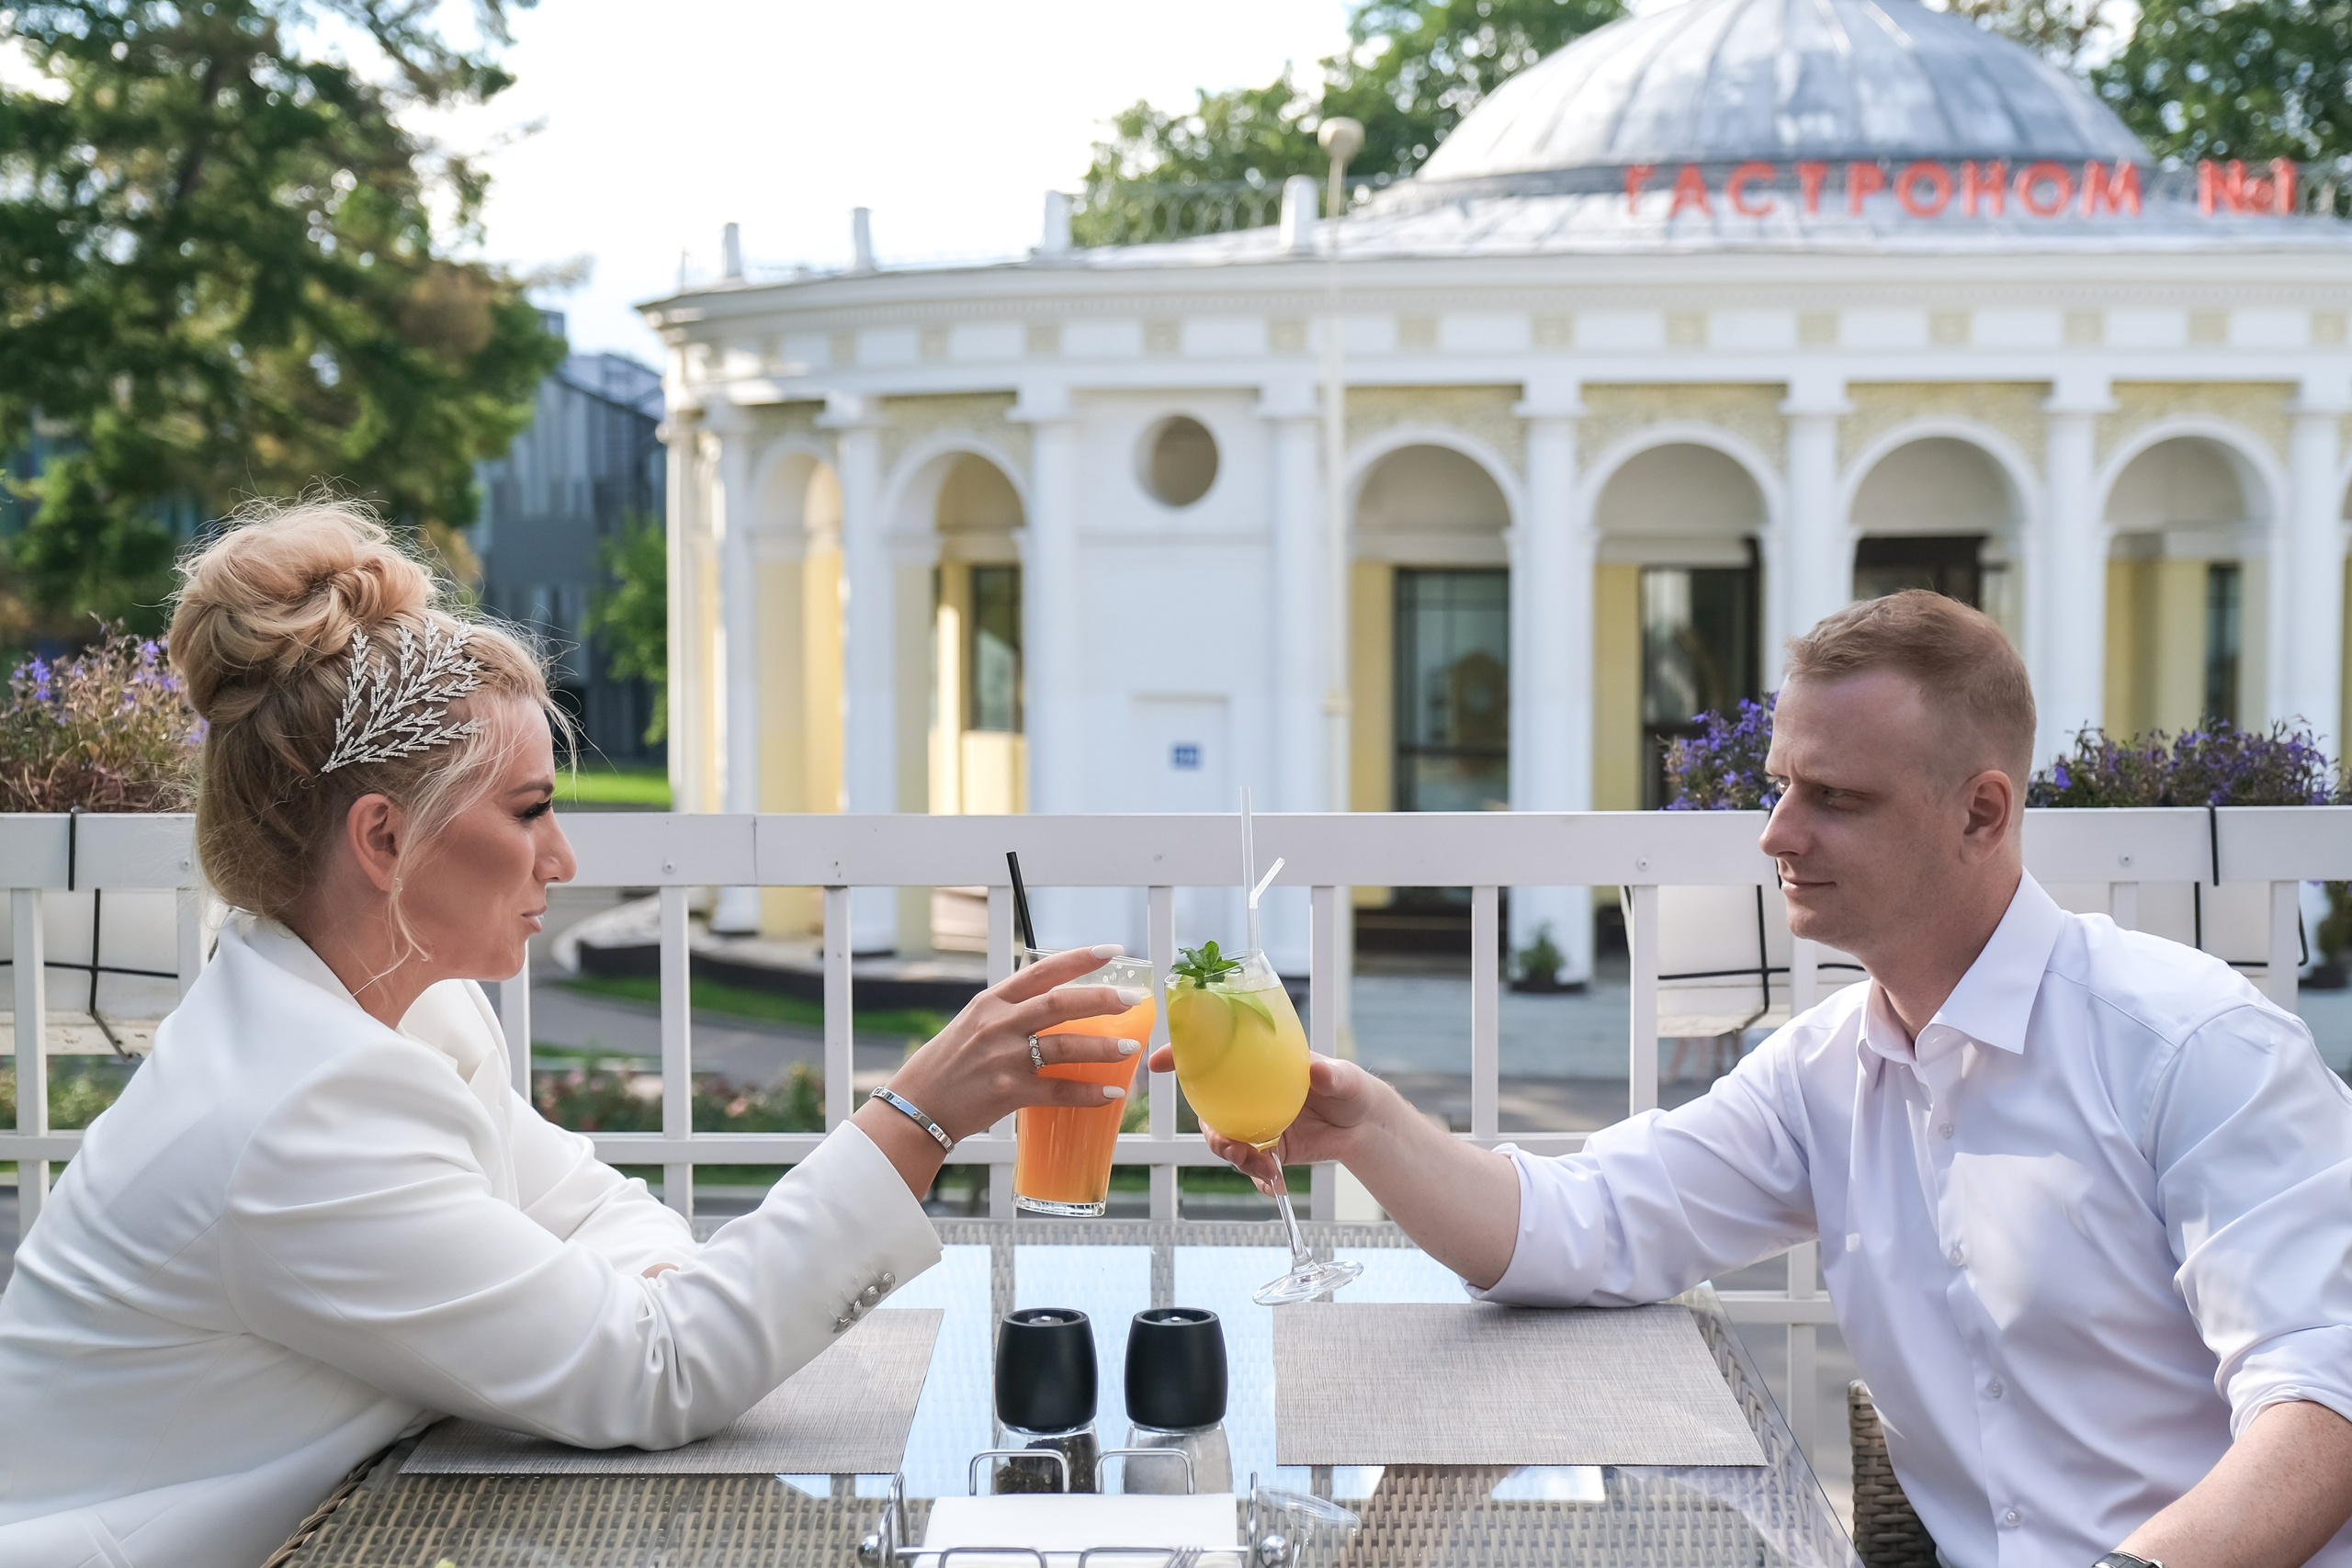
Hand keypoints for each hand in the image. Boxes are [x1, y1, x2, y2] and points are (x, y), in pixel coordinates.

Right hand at [889, 945, 1147, 1142]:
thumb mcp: (973, 1024)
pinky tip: (1110, 1093)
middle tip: (1133, 999)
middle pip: (1059, 1003)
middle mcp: (998, 1024)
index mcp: (991, 1001)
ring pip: (1064, 1046)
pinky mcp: (1007, 1091)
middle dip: (1102, 998)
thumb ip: (1009, 1013)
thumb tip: (1054, 1007)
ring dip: (1102, 1047)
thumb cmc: (946, 1066)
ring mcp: (1003, 1058)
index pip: (1041, 971)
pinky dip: (1087, 1093)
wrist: (916, 1106)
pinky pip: (1057, 1091)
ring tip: (1129, 1048)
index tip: (1112, 950)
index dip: (1079, 958)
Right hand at [1145, 1048, 1382, 1192]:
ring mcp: (1256, 1123)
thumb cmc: (1350, 1088)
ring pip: (1226, 1142)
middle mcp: (1249, 1094)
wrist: (1364, 1126)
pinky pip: (1251, 1166)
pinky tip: (1277, 1186)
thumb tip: (1318, 1070)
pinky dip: (1259, 1179)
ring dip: (1237, 1158)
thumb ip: (1331, 1074)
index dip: (1181, 1056)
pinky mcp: (1268, 1150)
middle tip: (1233, 1148)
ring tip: (1265, 1169)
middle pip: (1209, 1109)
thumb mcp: (1343, 1077)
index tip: (1159, 1062)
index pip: (1213, 1056)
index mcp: (1258, 1066)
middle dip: (1211, 1132)